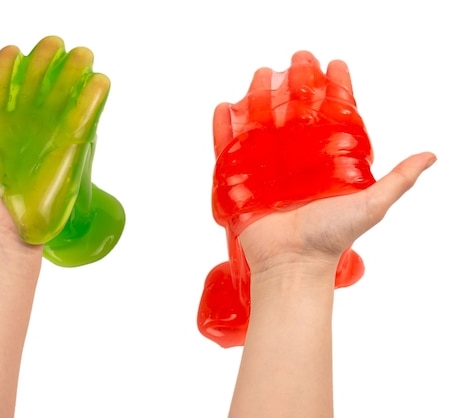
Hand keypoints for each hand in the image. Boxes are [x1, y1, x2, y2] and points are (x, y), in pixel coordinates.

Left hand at [0, 36, 124, 265]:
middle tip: (55, 44)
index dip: (6, 69)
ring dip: (74, 75)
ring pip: (63, 99)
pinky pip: (82, 122)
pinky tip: (99, 82)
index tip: (13, 50)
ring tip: (82, 54)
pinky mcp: (69, 152)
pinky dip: (92, 102)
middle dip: (45, 63)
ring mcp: (48, 139)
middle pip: (36, 87)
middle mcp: (23, 130)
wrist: (1, 236)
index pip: (0, 89)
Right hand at [198, 51, 398, 347]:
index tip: (334, 66)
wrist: (292, 265)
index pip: (330, 117)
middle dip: (294, 84)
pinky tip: (224, 108)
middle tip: (296, 61)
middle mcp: (294, 163)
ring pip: (260, 125)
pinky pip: (227, 150)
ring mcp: (264, 170)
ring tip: (260, 75)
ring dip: (258, 97)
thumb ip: (398, 180)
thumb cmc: (331, 238)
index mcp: (323, 163)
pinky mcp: (238, 181)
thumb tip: (431, 155)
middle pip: (292, 114)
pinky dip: (223, 129)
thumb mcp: (370, 205)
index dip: (334, 90)